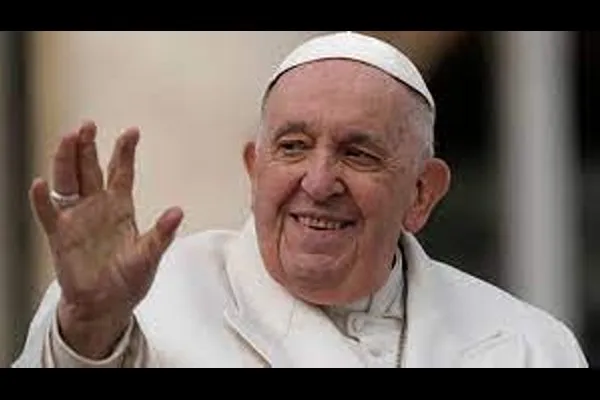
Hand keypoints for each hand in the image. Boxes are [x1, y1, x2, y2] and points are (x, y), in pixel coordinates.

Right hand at [29, 121, 182, 358]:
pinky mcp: (59, 235)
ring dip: (67, 160)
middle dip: (88, 146)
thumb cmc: (128, 279)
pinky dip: (42, 200)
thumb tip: (177, 212)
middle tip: (88, 125)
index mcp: (121, 207)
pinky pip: (48, 214)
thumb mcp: (150, 256)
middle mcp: (97, 207)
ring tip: (68, 139)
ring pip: (68, 182)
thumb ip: (162, 234)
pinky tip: (39, 184)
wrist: (106, 305)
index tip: (132, 131)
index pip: (121, 172)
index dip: (125, 151)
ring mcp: (76, 218)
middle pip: (90, 169)